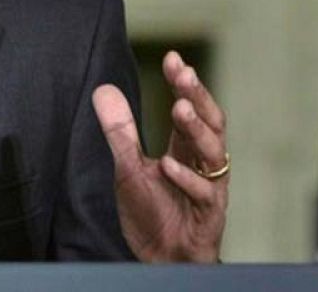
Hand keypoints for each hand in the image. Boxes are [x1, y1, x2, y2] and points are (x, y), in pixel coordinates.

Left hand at [92, 50, 227, 262]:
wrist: (161, 260)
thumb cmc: (152, 212)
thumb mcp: (128, 167)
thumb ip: (120, 131)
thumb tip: (103, 88)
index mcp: (185, 149)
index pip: (190, 109)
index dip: (184, 84)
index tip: (173, 58)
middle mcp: (202, 164)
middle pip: (211, 123)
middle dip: (198, 97)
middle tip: (185, 74)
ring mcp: (209, 189)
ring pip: (213, 154)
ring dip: (196, 130)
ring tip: (178, 109)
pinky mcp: (209, 216)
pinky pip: (204, 194)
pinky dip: (188, 178)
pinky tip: (169, 165)